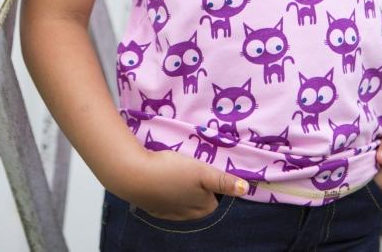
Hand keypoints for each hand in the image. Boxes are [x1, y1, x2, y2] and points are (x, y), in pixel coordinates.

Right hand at [120, 149, 248, 220]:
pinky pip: (166, 199)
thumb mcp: (202, 172)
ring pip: (182, 201)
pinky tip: (163, 177)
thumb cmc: (173, 172)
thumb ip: (223, 181)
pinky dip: (166, 190)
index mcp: (201, 208)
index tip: (205, 168)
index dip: (213, 183)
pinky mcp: (153, 206)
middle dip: (198, 186)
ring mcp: (168, 213)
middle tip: (191, 166)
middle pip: (200, 201)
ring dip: (182, 188)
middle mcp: (186, 216)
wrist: (136, 176)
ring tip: (177, 169)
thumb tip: (245, 189)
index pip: (215, 198)